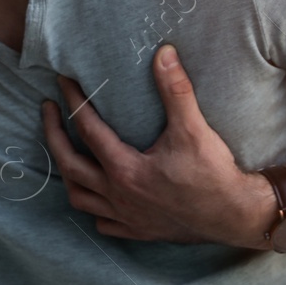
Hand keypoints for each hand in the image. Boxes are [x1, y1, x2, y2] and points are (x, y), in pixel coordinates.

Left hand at [40, 45, 275, 247]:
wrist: (238, 216)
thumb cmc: (214, 174)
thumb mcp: (193, 129)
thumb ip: (175, 90)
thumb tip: (162, 53)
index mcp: (124, 169)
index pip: (87, 129)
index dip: (74, 101)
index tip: (63, 82)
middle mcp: (118, 195)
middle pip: (69, 164)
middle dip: (53, 134)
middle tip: (48, 111)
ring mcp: (126, 217)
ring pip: (79, 197)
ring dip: (67, 173)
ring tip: (64, 152)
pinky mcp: (139, 232)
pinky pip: (103, 223)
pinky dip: (93, 208)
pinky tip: (96, 195)